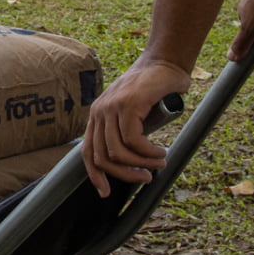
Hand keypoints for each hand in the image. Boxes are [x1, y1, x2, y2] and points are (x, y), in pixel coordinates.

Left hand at [82, 57, 189, 198]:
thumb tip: (133, 164)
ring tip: (159, 162)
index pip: (88, 152)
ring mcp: (111, 107)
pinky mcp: (127, 104)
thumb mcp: (136, 115)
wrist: (166, 61)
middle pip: (102, 157)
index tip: (106, 193)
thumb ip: (129, 133)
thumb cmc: (155, 90)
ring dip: (142, 163)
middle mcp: (99, 111)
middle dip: (125, 174)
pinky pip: (133, 140)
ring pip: (118, 151)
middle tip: (147, 177)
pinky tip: (160, 152)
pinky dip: (148, 152)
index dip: (95, 176)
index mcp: (98, 116)